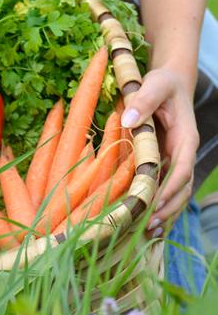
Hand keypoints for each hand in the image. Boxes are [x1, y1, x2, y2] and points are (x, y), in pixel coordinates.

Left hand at [120, 67, 198, 236]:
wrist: (168, 82)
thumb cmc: (161, 82)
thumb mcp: (154, 84)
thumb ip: (144, 100)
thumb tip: (130, 120)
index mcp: (185, 138)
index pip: (182, 169)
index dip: (170, 189)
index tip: (155, 204)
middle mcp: (183, 152)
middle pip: (182, 188)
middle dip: (167, 208)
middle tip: (147, 226)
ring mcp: (174, 159)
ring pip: (175, 192)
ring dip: (163, 211)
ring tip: (146, 232)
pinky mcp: (164, 162)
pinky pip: (163, 186)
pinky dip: (156, 203)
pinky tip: (143, 220)